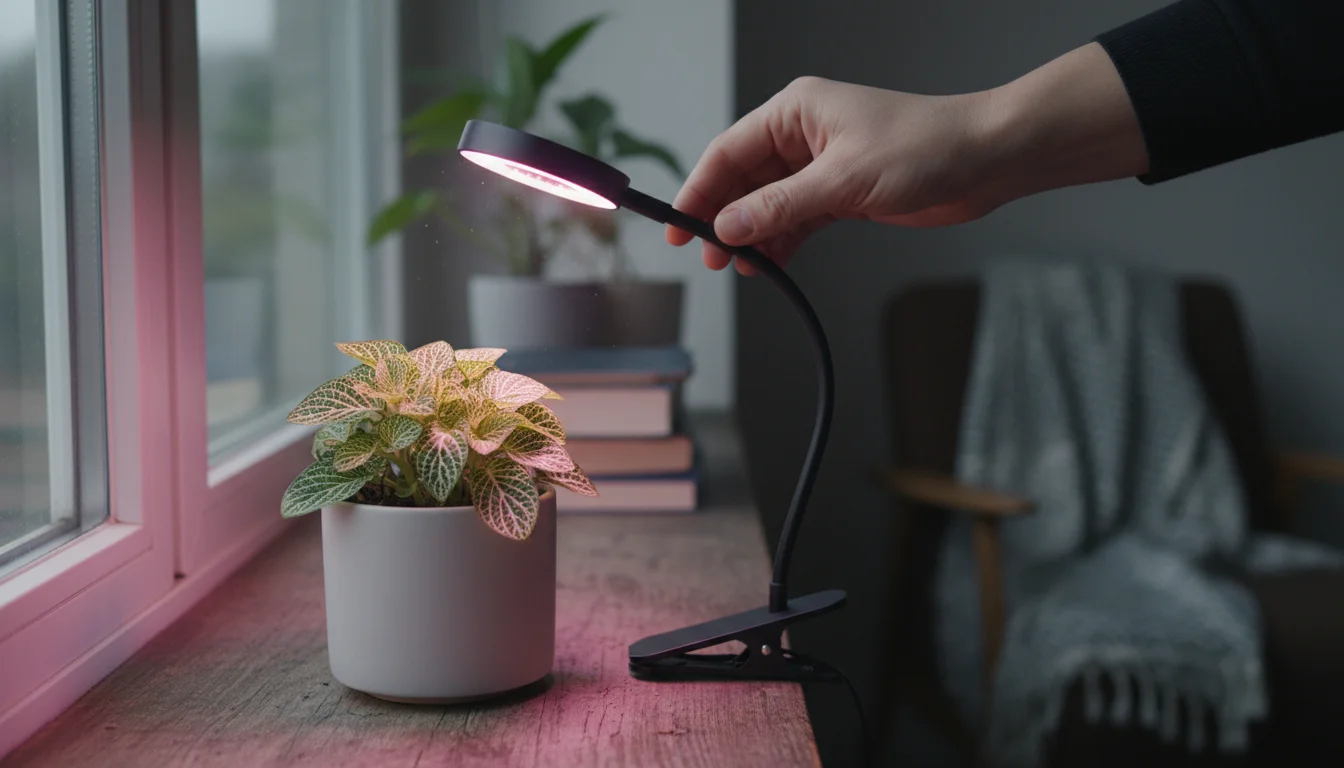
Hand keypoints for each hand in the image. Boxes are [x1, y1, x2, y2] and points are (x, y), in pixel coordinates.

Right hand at [666, 76, 997, 272]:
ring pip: (768, 204)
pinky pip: (796, 219)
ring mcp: (822, 166)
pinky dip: (781, 241)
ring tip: (740, 267)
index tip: (678, 227)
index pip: (729, 152)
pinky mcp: (842, 193)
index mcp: (796, 112)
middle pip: (743, 181)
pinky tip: (770, 263)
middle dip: (723, 219)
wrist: (984, 160)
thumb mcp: (842, 181)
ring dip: (752, 236)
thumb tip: (728, 227)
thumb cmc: (924, 147)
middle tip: (709, 257)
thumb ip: (780, 206)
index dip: (699, 191)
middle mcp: (803, 136)